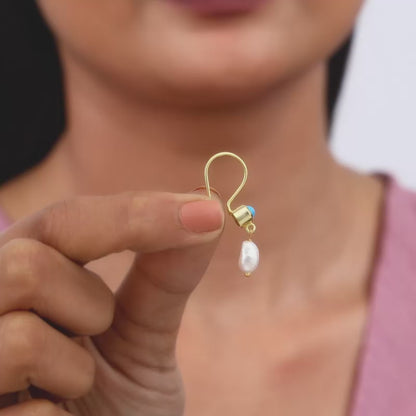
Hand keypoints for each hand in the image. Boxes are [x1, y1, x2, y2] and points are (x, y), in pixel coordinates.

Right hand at [0, 191, 223, 414]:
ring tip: (73, 390)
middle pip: (25, 263)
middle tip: (99, 336)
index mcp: (23, 284)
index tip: (204, 215)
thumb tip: (205, 210)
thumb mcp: (142, 336)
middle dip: (88, 303)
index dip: (133, 215)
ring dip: (73, 369)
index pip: (60, 223)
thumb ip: (165, 275)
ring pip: (20, 334)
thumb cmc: (119, 406)